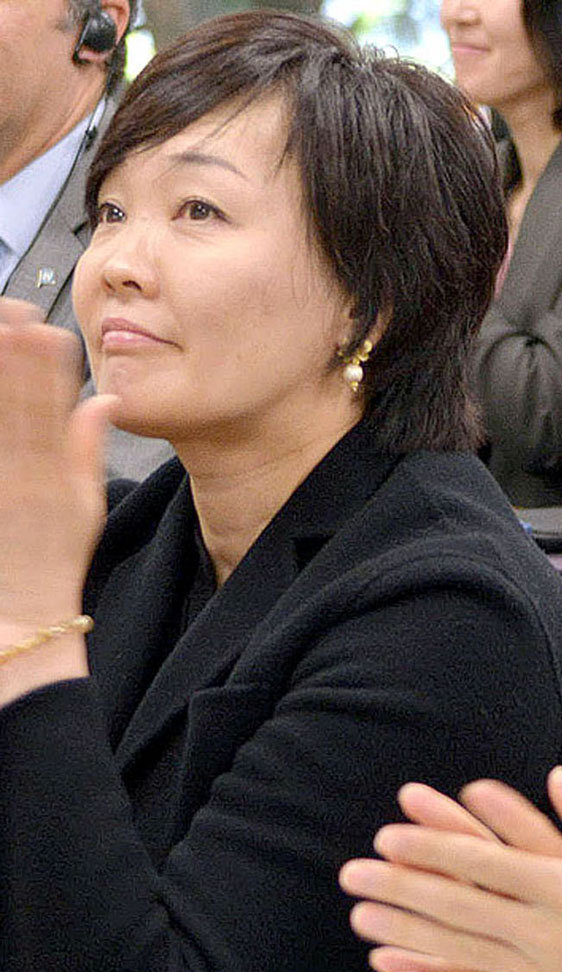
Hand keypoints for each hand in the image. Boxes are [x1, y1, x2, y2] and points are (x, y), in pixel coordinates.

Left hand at [0, 301, 111, 622]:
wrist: (20, 616)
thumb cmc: (51, 560)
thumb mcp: (85, 506)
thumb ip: (88, 449)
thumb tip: (103, 402)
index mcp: (58, 477)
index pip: (55, 411)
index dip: (49, 369)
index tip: (46, 331)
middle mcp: (26, 480)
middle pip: (20, 409)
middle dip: (16, 360)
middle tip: (11, 317)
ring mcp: (1, 490)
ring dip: (0, 381)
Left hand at [340, 768, 561, 971]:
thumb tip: (560, 779)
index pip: (490, 859)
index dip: (439, 842)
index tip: (398, 826)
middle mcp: (545, 931)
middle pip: (460, 901)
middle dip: (403, 883)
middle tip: (355, 867)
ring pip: (457, 949)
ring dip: (405, 931)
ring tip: (362, 914)